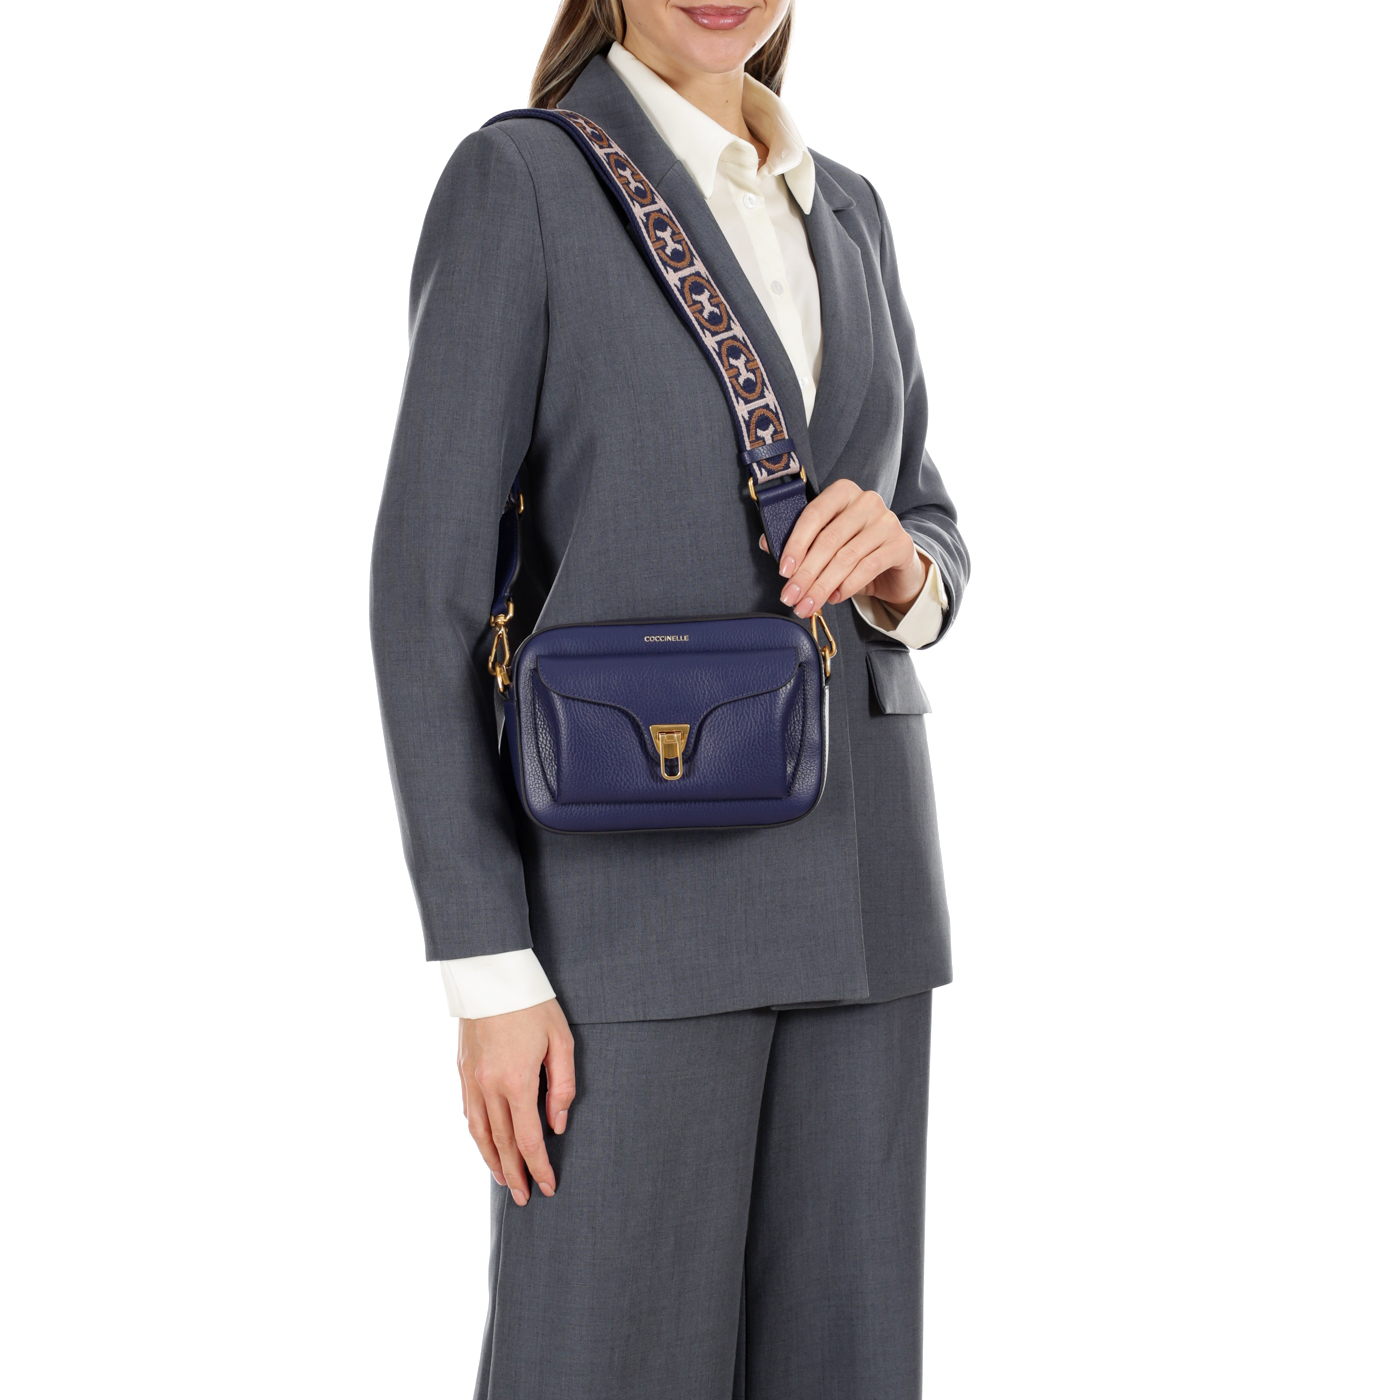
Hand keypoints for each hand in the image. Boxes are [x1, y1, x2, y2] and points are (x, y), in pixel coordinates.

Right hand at [457, 998, 574, 1206]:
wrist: (491, 974)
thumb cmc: (532, 1004)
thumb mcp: (560, 1041)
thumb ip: (562, 1086)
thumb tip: (557, 1124)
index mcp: (516, 1082)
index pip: (528, 1139)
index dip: (539, 1167)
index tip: (548, 1186)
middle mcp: (488, 1087)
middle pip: (501, 1144)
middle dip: (514, 1174)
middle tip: (524, 1198)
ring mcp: (470, 1080)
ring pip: (479, 1133)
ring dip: (491, 1161)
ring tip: (504, 1181)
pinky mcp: (461, 1070)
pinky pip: (468, 1113)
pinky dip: (477, 1135)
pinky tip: (486, 1144)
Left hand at [760, 479, 927, 618]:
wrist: (895, 564)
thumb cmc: (854, 548)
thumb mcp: (826, 541)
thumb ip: (799, 541)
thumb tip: (767, 544)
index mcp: (842, 492)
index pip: (813, 515)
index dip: (795, 544)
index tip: (783, 571)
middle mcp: (866, 501)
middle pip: (828, 540)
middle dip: (806, 573)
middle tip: (791, 596)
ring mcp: (886, 521)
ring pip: (846, 557)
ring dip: (822, 585)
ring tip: (808, 604)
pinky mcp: (901, 544)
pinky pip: (868, 567)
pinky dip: (848, 586)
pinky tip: (834, 598)